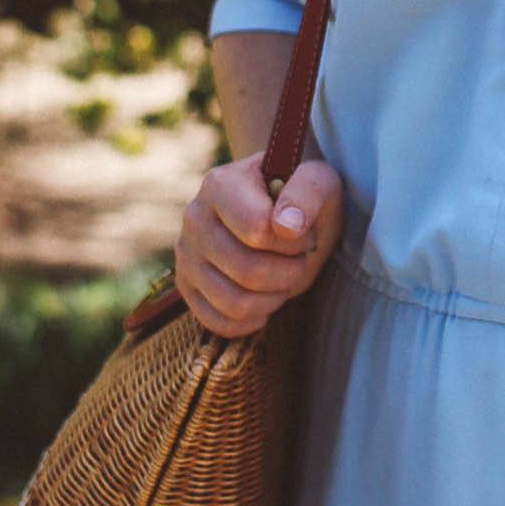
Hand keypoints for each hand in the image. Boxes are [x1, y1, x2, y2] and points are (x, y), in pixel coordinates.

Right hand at [174, 148, 346, 338]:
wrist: (281, 209)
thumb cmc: (300, 197)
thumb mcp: (318, 182)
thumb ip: (306, 194)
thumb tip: (286, 226)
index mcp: (220, 185)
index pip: (257, 230)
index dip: (293, 242)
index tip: (305, 235)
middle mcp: (194, 218)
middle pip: (247, 271)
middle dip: (289, 272)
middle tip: (299, 259)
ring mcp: (186, 255)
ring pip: (234, 302)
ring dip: (274, 298)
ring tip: (284, 278)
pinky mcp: (187, 286)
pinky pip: (219, 323)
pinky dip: (252, 320)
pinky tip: (266, 300)